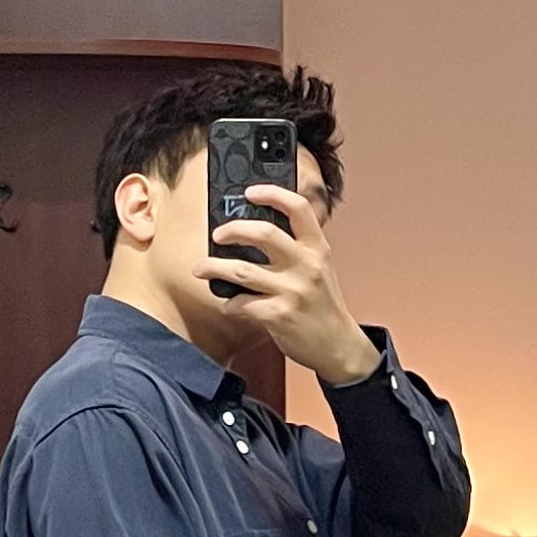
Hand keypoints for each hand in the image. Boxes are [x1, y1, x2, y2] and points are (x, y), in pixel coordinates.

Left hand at [192, 185, 380, 385]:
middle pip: (264, 233)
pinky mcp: (279, 315)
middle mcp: (305, 265)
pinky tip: (229, 305)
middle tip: (218, 234)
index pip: (297, 208)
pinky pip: (242, 304)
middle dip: (233, 230)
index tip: (249, 192)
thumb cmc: (322, 305)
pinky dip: (230, 304)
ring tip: (200, 268)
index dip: (272, 194)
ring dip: (214, 267)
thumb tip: (258, 233)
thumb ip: (297, 249)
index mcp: (317, 248)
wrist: (337, 344)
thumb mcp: (319, 268)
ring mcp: (292, 290)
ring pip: (243, 271)